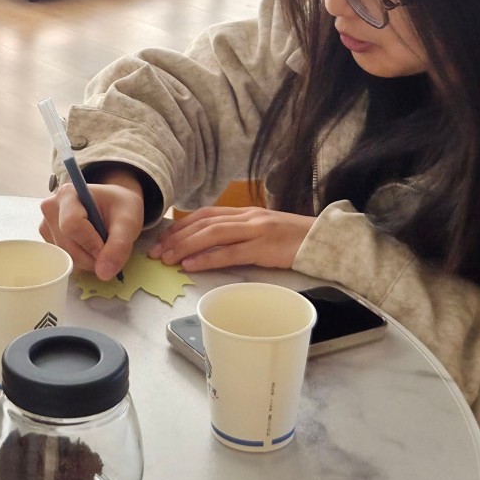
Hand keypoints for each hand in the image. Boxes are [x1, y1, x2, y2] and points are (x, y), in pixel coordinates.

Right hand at [39, 169, 144, 280]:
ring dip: (86, 260)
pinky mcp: (48, 239)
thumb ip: (119, 245)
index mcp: (68, 194)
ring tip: (100, 245)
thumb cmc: (120, 207)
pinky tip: (89, 248)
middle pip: (67, 244)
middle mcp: (51, 208)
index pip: (71, 225)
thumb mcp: (128, 222)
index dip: (90, 243)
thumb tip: (103, 273)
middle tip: (108, 249)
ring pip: (64, 255)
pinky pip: (62, 259)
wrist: (114, 205)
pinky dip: (79, 261)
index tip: (107, 248)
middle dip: (91, 256)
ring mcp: (46, 225)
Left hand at [148, 206, 314, 271]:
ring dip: (185, 247)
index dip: (180, 226)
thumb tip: (211, 245)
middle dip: (175, 238)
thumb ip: (239, 233)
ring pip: (211, 235)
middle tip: (156, 253)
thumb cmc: (293, 239)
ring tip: (167, 260)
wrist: (324, 240)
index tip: (162, 239)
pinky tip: (191, 267)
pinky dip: (207, 259)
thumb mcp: (262, 230)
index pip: (204, 214)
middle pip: (202, 224)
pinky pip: (229, 253)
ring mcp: (255, 231)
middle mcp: (246, 217)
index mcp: (244, 212)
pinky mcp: (263, 249)